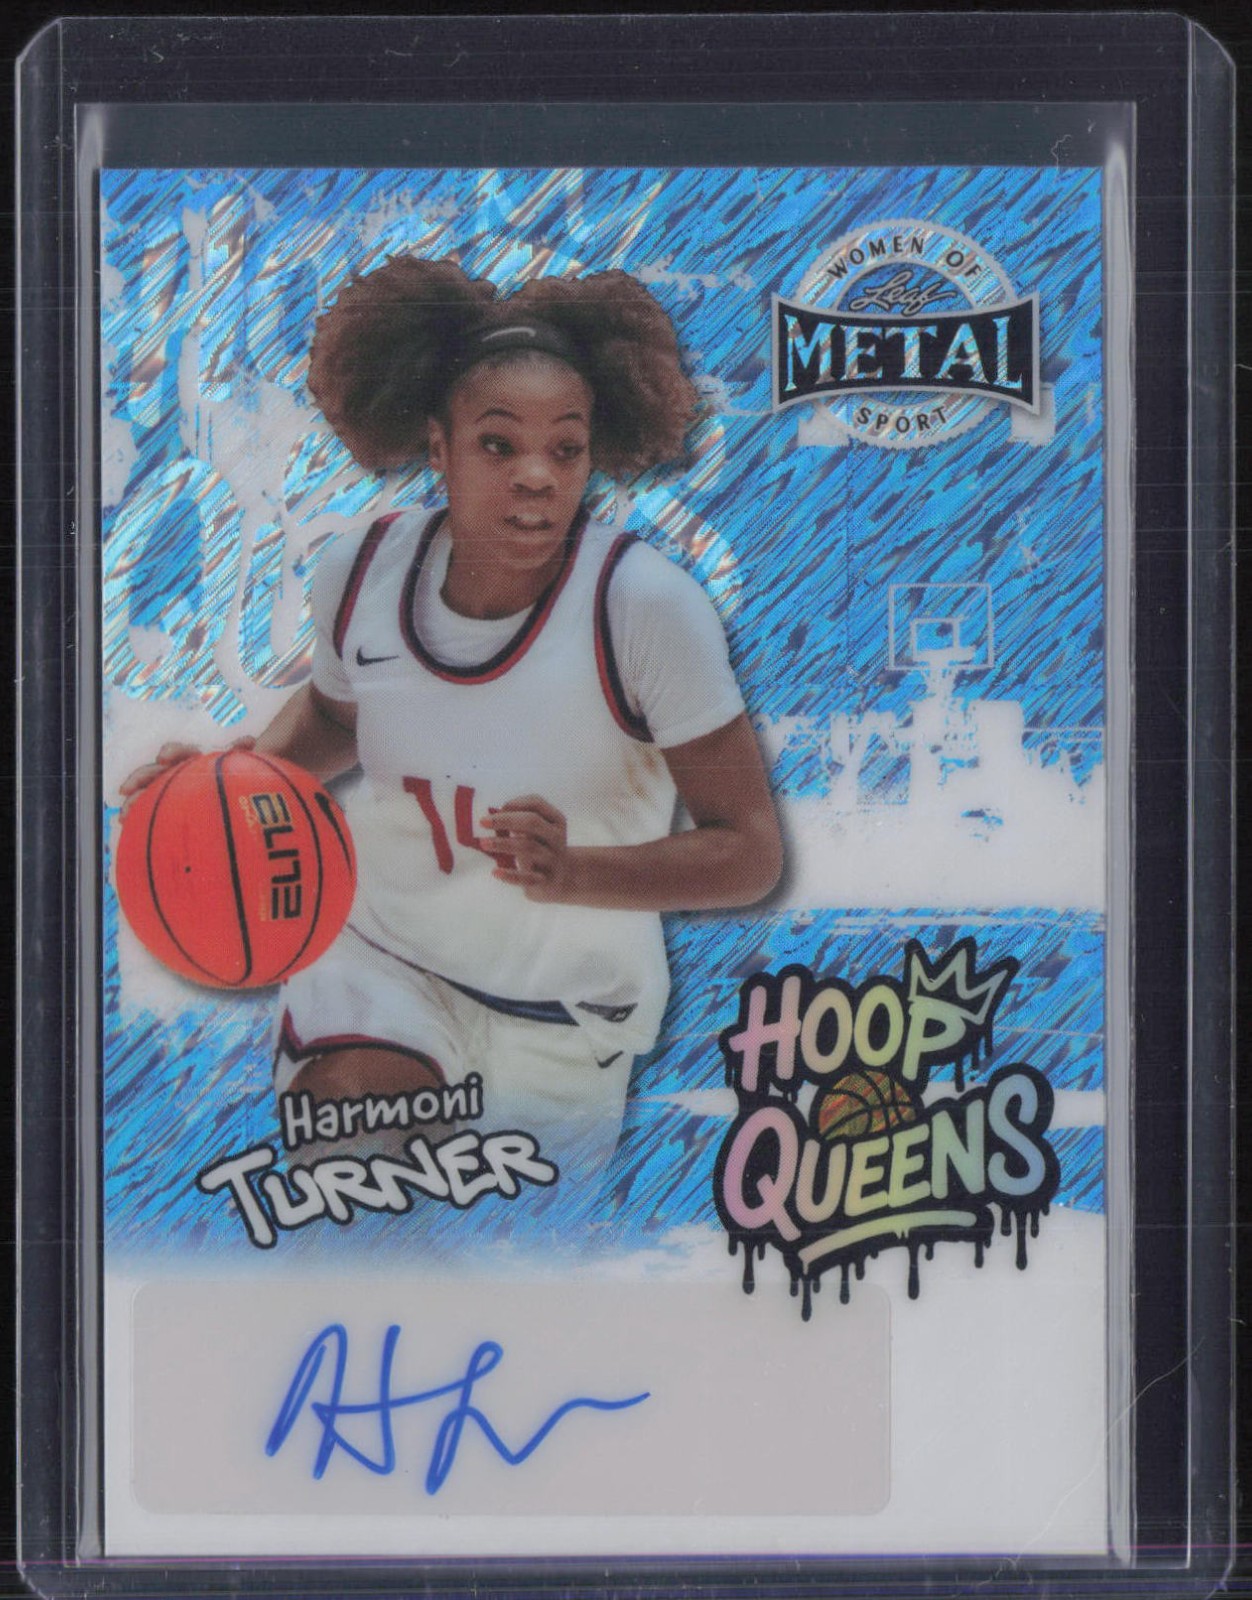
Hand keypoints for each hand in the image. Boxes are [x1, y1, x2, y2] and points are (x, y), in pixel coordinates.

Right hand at [118, 736, 254, 816]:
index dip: (171, 753)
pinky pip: (150, 811)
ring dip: (135, 801)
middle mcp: (177, 773)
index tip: (163, 758)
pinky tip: (128, 826)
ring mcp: (171, 790)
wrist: (240, 795)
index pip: (178, 753)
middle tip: (127, 789)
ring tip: (125, 815)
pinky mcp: (168, 807)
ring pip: (148, 793)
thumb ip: (239, 753)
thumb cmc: (238, 776)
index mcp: (193, 760)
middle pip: (154, 772)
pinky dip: (137, 816)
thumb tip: (247, 740)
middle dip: (139, 779)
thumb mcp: (241, 764)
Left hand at [479, 794, 572, 902]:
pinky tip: (495, 872)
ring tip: (483, 843)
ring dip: (503, 843)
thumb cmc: (541, 847)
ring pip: (528, 847)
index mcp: (556, 821)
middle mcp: (557, 838)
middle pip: (532, 822)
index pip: (536, 803)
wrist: (561, 877)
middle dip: (505, 820)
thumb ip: (519, 820)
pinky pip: (527, 878)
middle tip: (483, 822)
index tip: (496, 809)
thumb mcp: (536, 831)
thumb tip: (491, 818)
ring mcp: (553, 859)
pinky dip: (510, 875)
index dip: (515, 803)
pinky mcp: (546, 880)